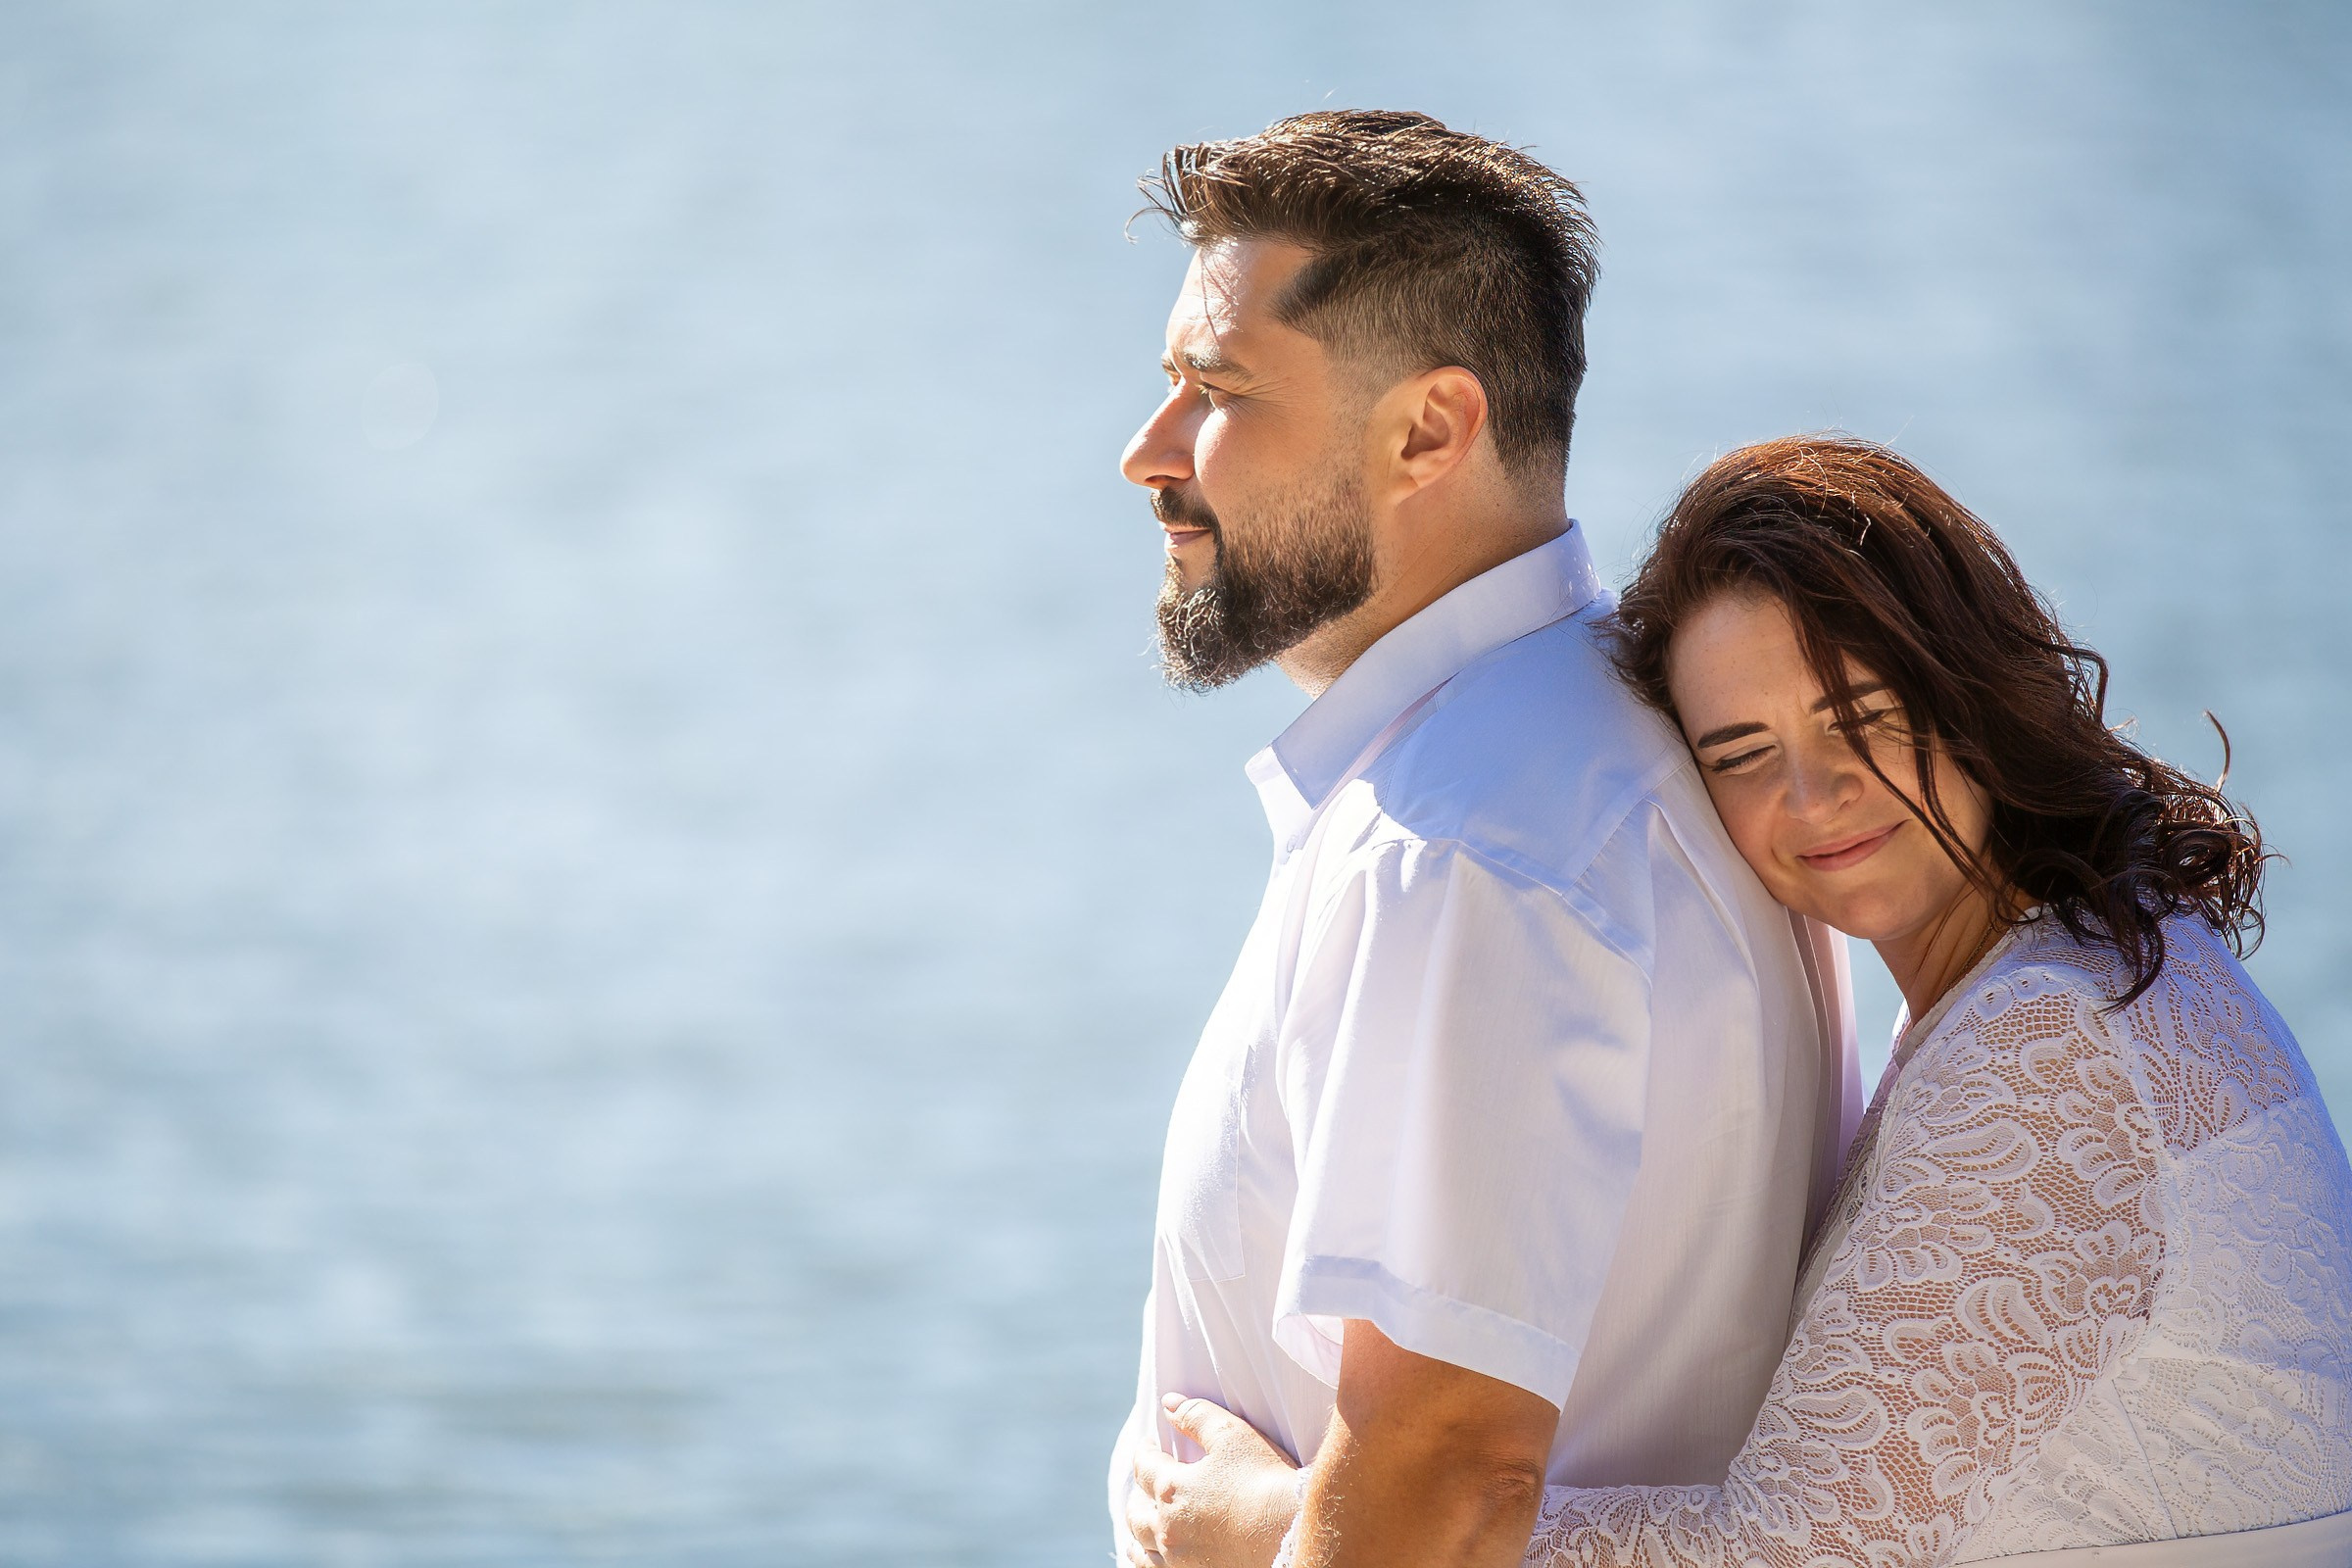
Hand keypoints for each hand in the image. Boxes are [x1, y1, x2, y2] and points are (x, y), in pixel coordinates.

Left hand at [1123, 1393, 1301, 1567]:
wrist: (1291, 1533)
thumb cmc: (1264, 1480)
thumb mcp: (1232, 1435)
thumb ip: (1196, 1416)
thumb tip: (1169, 1404)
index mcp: (1171, 1488)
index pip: (1144, 1466)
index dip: (1144, 1452)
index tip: (1148, 1446)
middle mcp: (1167, 1527)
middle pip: (1136, 1512)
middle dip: (1137, 1495)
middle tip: (1142, 1488)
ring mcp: (1179, 1559)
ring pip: (1142, 1547)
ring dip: (1138, 1532)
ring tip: (1140, 1525)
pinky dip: (1148, 1561)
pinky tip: (1155, 1558)